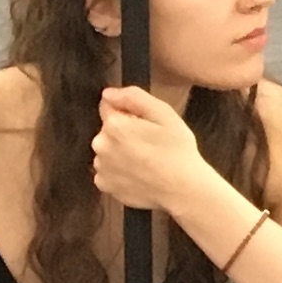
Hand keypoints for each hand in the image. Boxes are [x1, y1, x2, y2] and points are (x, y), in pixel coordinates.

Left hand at [91, 84, 221, 217]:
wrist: (182, 189)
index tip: (146, 123)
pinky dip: (119, 170)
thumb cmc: (177, 149)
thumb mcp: (164, 114)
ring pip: (108, 150)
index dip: (129, 112)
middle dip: (124, 131)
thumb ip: (134, 97)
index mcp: (114, 125)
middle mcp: (100, 145)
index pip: (108, 106)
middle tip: (150, 142)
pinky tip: (139, 173)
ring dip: (120, 151)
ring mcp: (100, 168)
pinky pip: (107, 170)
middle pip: (108, 129)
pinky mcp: (104, 185)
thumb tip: (108, 93)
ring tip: (146, 159)